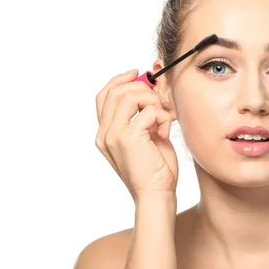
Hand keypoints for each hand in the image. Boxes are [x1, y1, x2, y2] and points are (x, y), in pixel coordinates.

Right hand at [95, 69, 178, 201]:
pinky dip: (163, 117)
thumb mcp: (149, 135)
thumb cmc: (156, 169)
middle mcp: (104, 134)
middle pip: (117, 91)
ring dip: (153, 102)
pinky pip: (149, 110)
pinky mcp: (128, 138)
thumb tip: (153, 84)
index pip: (103, 95)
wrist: (157, 195)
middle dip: (142, 89)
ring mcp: (114, 135)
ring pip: (131, 96)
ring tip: (163, 119)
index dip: (120, 79)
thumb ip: (145, 113)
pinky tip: (165, 132)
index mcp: (105, 134)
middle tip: (159, 102)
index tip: (137, 73)